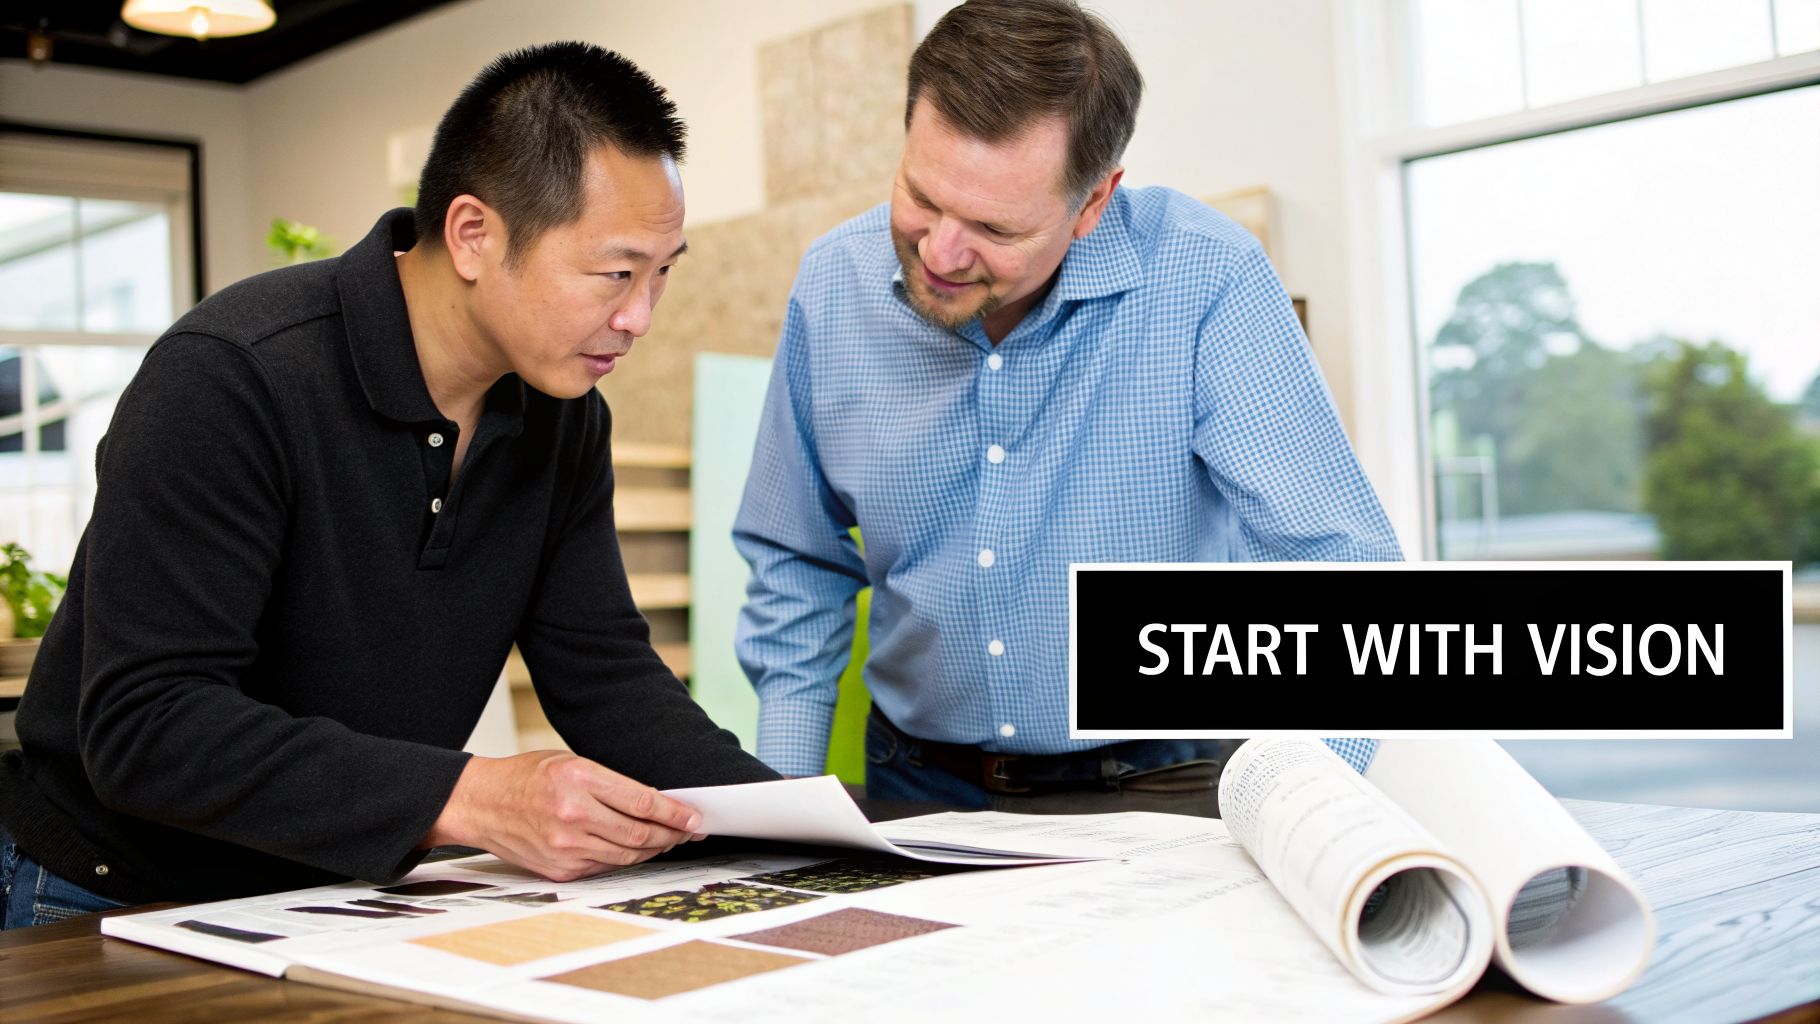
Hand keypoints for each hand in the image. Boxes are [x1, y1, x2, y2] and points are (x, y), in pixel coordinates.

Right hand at [422, 750, 702, 880]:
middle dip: (672, 834)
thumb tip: (655, 804)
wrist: (480, 803)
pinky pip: (605, 866)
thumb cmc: (527, 777)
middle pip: (640, 833)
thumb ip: (611, 783)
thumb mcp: (571, 762)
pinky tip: (636, 848)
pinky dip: (625, 857)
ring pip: (627, 854)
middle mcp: (573, 814)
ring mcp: (565, 846)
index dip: (675, 813)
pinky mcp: (560, 868)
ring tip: (668, 840)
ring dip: (653, 849)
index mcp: (579, 778)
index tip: (695, 817)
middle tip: (689, 831)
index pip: (642, 802)